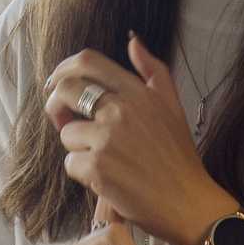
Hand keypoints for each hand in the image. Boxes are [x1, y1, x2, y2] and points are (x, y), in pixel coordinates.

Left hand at [43, 36, 232, 244]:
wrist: (189, 203)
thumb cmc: (179, 159)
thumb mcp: (172, 107)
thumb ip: (153, 71)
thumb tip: (133, 41)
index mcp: (138, 92)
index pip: (88, 62)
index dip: (64, 69)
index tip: (57, 83)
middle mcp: (121, 110)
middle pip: (65, 88)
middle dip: (54, 103)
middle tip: (61, 119)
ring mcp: (108, 139)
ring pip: (66, 133)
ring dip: (76, 148)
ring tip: (101, 160)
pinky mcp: (98, 168)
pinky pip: (70, 164)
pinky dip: (82, 174)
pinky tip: (104, 180)